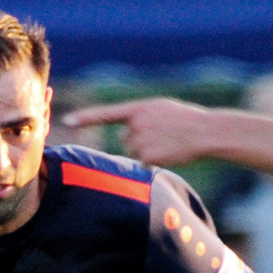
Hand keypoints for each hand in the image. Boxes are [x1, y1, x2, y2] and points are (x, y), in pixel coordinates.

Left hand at [63, 97, 218, 168]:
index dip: (85, 117)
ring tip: (167, 143)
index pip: (106, 113)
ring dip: (147, 151)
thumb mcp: (161, 109)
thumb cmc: (186, 119)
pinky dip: (154, 161)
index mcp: (138, 109)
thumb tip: (125, 133)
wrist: (204, 131)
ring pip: (133, 152)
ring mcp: (140, 141)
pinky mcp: (147, 157)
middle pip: (125, 139)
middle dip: (139, 140)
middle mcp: (135, 124)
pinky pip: (143, 163)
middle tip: (162, 136)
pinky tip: (168, 153)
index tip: (67, 121)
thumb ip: (140, 116)